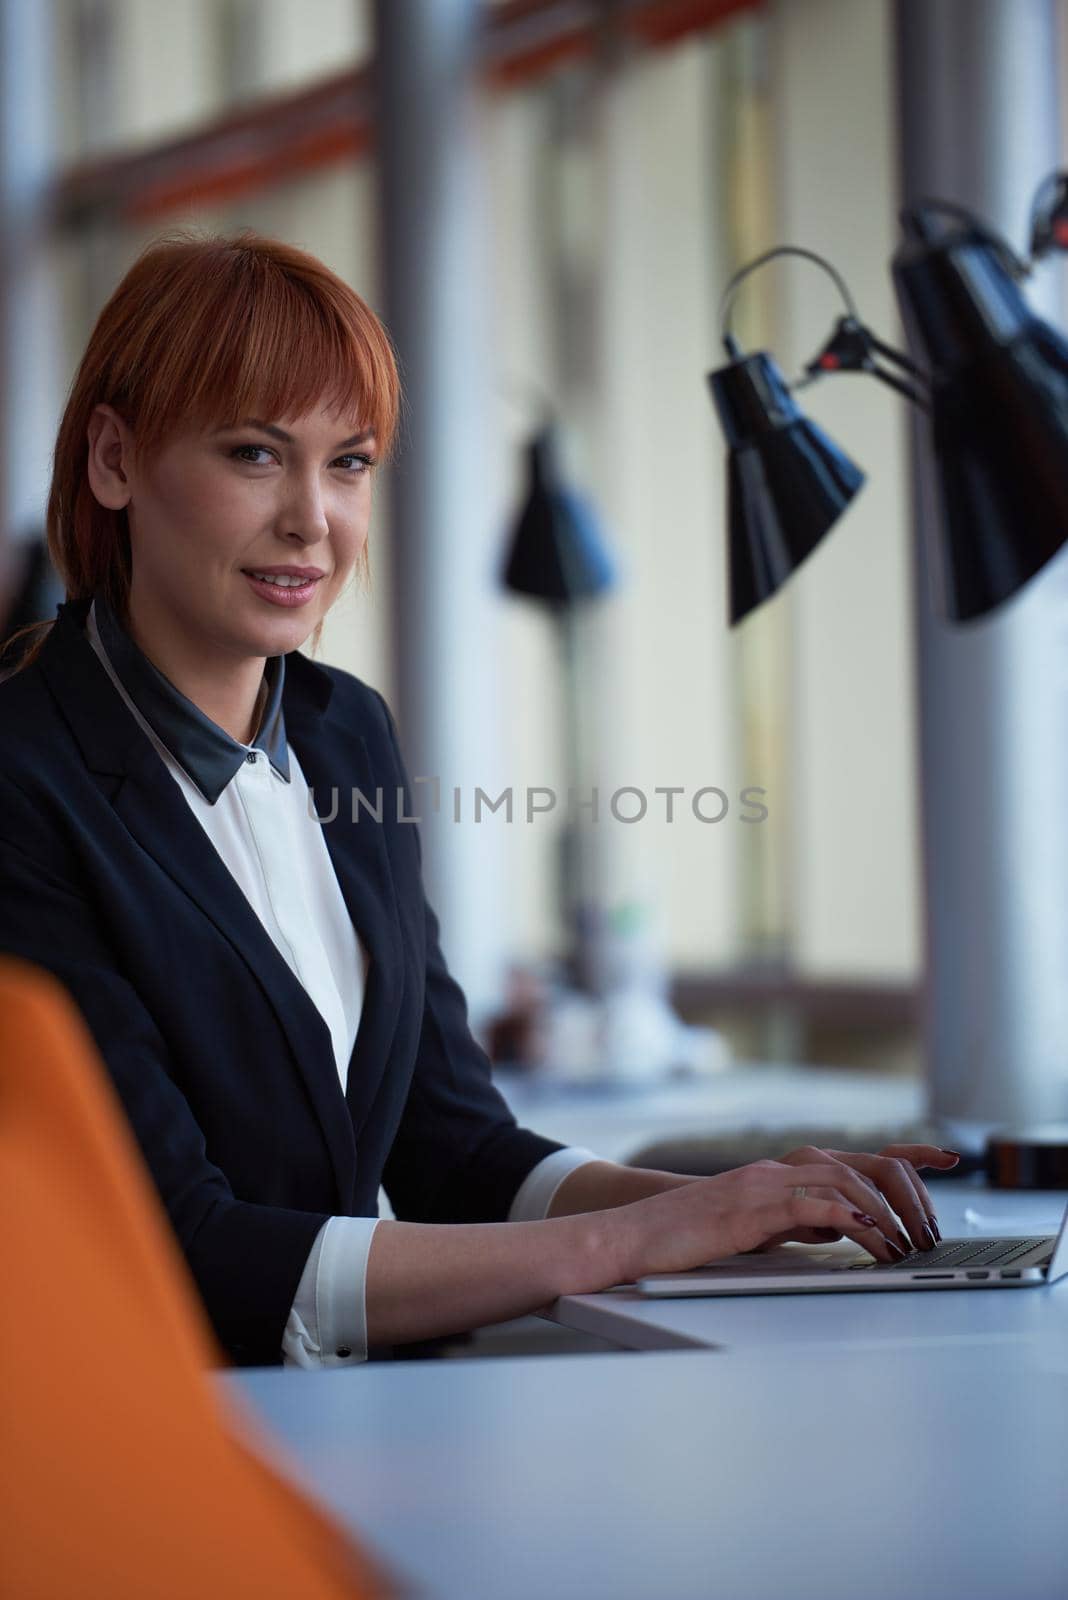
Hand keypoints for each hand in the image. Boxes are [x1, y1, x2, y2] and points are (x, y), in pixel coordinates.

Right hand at [613, 1145, 959, 1281]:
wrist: (637, 1234)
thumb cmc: (689, 1235)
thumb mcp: (756, 1226)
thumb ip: (797, 1220)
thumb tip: (839, 1226)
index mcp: (782, 1172)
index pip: (856, 1156)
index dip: (905, 1157)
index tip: (945, 1160)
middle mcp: (779, 1169)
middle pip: (862, 1164)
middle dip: (907, 1191)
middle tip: (929, 1229)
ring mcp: (765, 1184)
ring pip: (846, 1181)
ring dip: (885, 1214)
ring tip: (906, 1245)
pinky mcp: (753, 1208)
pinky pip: (815, 1206)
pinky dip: (850, 1217)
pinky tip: (870, 1234)